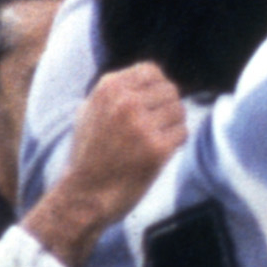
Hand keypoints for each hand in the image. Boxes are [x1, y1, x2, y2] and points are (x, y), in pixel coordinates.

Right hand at [24, 63, 189, 263]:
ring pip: (179, 111)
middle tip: (155, 128)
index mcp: (108, 88)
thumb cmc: (88, 155)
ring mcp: (141, 125)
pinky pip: (182, 133)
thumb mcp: (90, 111)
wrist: (84, 195)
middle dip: (167, 108)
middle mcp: (125, 103)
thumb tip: (151, 74)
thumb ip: (116, 90)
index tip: (152, 105)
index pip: (151, 71)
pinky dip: (176, 143)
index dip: (157, 87)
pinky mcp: (157, 149)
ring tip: (155, 140)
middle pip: (169, 90)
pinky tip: (159, 153)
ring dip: (173, 125)